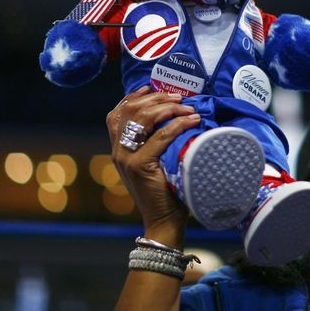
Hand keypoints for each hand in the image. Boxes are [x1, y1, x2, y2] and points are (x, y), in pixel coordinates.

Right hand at [106, 86, 200, 246]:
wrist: (164, 222)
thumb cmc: (167, 190)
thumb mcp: (156, 161)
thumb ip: (154, 141)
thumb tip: (172, 114)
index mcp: (118, 149)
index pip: (117, 113)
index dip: (134, 96)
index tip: (153, 88)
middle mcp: (118, 151)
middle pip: (131, 110)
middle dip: (157, 99)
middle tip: (179, 98)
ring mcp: (126, 158)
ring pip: (144, 118)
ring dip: (168, 108)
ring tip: (188, 108)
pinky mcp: (139, 165)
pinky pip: (161, 136)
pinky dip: (179, 124)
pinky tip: (193, 121)